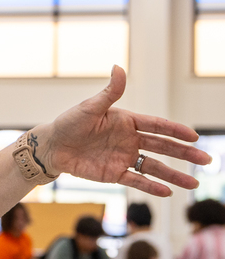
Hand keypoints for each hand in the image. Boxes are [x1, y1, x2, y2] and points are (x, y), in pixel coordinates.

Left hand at [36, 66, 209, 196]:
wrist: (52, 147)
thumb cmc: (69, 123)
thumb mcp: (90, 107)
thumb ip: (110, 92)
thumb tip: (118, 67)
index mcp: (127, 122)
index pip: (158, 126)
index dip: (176, 132)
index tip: (194, 137)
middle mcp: (129, 140)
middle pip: (163, 147)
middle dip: (185, 154)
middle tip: (206, 161)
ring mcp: (123, 158)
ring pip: (154, 167)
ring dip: (173, 175)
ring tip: (193, 184)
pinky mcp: (113, 173)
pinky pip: (136, 180)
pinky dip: (151, 186)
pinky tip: (167, 192)